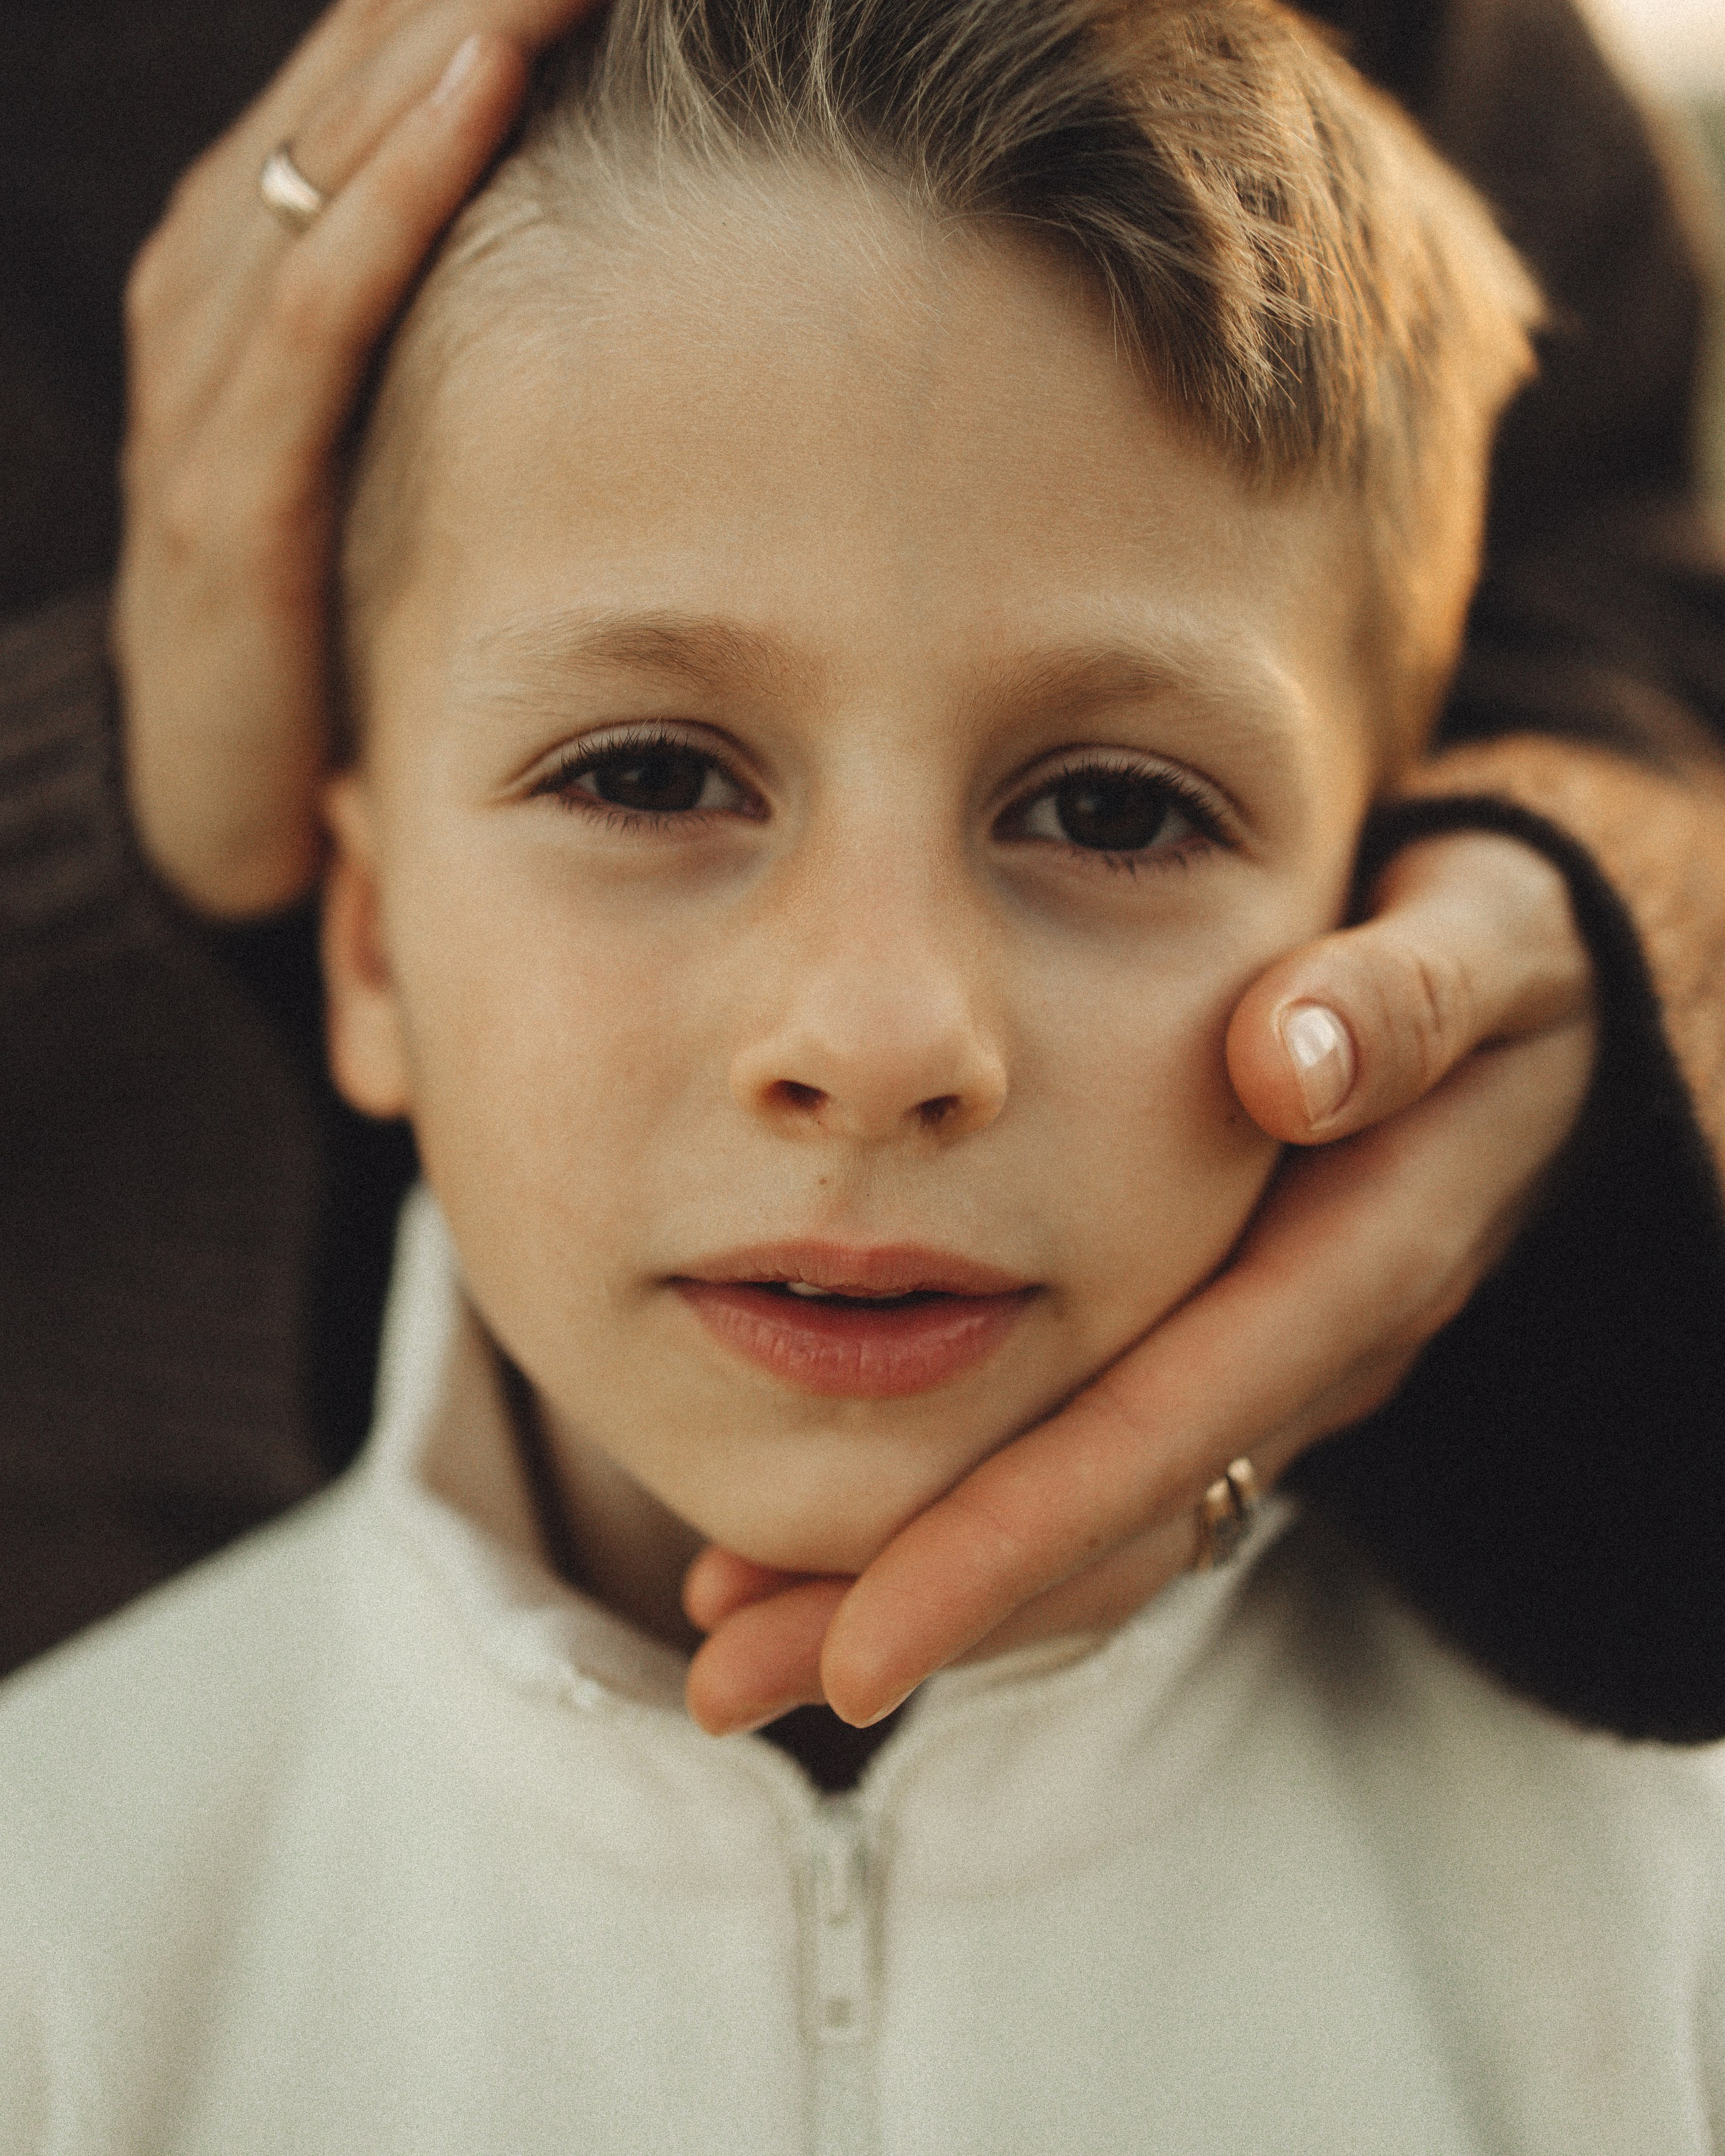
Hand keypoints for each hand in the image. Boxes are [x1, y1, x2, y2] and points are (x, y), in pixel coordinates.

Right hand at [113, 0, 672, 916]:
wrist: (231, 791)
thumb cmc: (356, 595)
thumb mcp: (440, 420)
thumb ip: (512, 309)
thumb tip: (708, 208)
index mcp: (282, 237)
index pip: (403, 31)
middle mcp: (228, 265)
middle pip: (377, 41)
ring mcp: (212, 365)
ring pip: (342, 135)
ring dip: (480, 5)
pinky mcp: (225, 479)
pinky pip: (313, 298)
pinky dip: (393, 178)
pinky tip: (482, 76)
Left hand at [682, 829, 1597, 1731]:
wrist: (1548, 1014)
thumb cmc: (1488, 957)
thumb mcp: (1477, 945)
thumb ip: (1400, 1003)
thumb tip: (1288, 1064)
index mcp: (1360, 1259)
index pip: (1172, 1424)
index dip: (1019, 1533)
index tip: (863, 1637)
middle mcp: (1309, 1352)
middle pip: (1112, 1520)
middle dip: (930, 1606)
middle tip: (732, 1674)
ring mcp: (1266, 1367)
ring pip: (1096, 1519)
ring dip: (924, 1581)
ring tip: (738, 1629)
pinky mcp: (1224, 1353)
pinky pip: (1102, 1466)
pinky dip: (972, 1510)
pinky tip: (831, 1534)